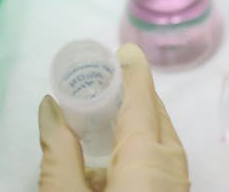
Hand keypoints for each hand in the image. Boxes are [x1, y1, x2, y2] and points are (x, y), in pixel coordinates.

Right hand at [38, 44, 189, 191]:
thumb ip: (58, 153)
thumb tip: (49, 107)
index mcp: (147, 161)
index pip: (142, 102)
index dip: (133, 73)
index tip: (125, 50)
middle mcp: (172, 170)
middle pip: (156, 119)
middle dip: (133, 97)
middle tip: (106, 82)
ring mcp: (178, 188)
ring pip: (162, 144)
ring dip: (138, 126)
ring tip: (107, 117)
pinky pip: (162, 167)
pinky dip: (141, 153)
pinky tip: (113, 162)